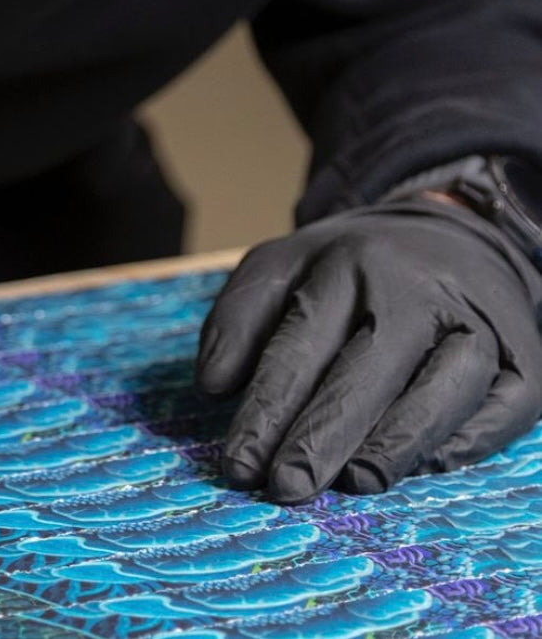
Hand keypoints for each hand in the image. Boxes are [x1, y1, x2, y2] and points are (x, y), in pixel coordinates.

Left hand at [196, 197, 541, 501]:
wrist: (450, 232)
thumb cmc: (348, 268)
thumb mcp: (281, 268)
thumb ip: (238, 318)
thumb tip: (211, 384)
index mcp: (340, 264)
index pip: (297, 343)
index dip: (265, 408)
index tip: (237, 464)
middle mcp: (410, 288)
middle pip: (364, 368)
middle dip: (322, 434)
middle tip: (284, 489)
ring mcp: (472, 319)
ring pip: (440, 386)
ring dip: (396, 440)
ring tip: (353, 483)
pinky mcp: (522, 354)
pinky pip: (503, 403)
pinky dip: (468, 437)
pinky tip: (428, 467)